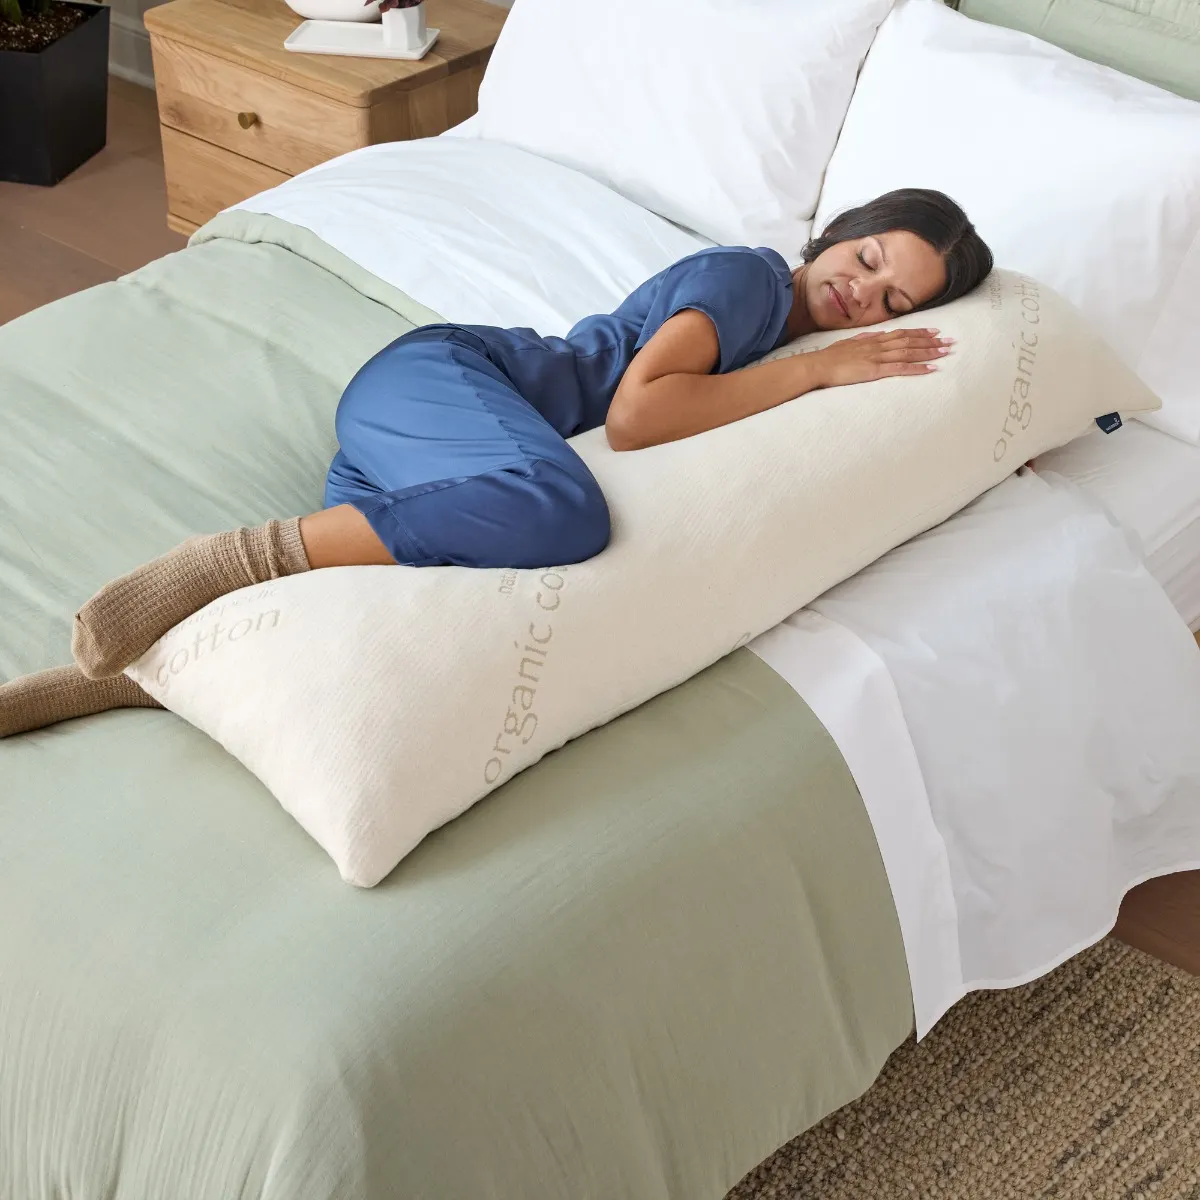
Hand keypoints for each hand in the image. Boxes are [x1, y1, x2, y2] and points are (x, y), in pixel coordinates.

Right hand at [811, 328, 952, 388]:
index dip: (919, 333)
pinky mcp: (875, 370)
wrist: (818, 365)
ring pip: (909, 352)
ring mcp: (878, 357)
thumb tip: (873, 336)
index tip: (934, 332)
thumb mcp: (847, 344)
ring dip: (929, 352)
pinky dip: (917, 368)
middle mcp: (879, 345)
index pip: (900, 333)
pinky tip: (931, 368)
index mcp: (872, 340)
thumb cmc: (829, 357)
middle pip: (909, 341)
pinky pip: (901, 368)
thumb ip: (862, 340)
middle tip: (949, 341)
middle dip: (930, 341)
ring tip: (946, 351)